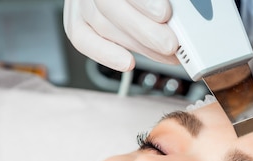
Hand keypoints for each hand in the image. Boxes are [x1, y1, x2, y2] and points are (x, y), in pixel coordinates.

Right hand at [63, 0, 178, 71]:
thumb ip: (170, 1)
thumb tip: (176, 14)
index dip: (144, 2)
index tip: (165, 14)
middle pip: (109, 6)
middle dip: (144, 30)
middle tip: (170, 44)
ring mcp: (81, 2)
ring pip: (102, 25)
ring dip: (138, 46)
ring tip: (166, 54)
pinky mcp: (76, 20)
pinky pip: (82, 40)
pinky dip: (105, 54)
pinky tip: (128, 62)